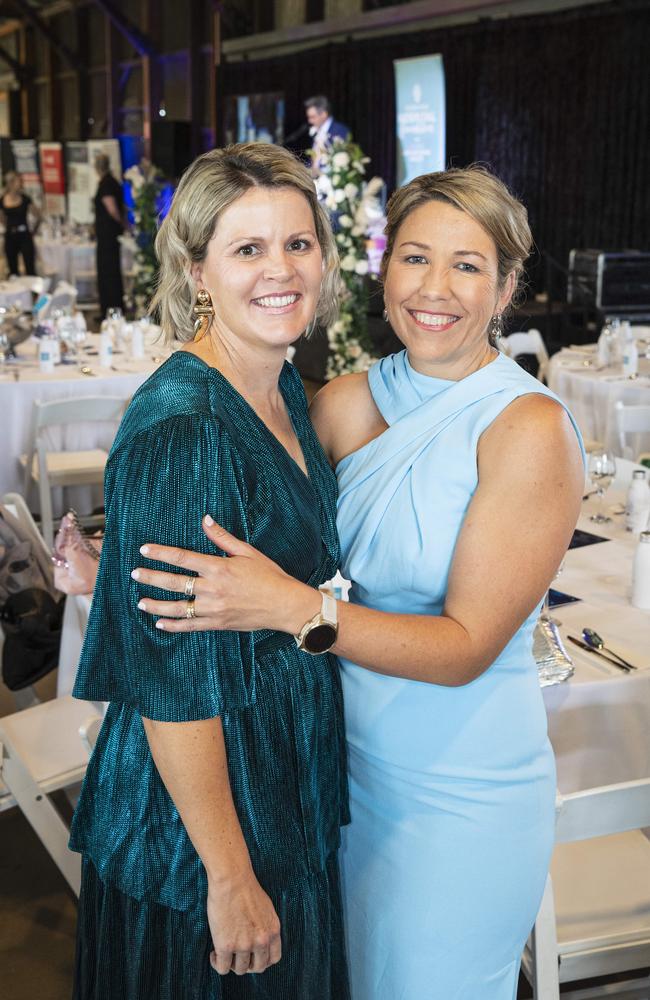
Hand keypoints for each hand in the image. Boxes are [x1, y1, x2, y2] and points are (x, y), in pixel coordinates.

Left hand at [132, 516, 318, 634]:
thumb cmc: (269, 575)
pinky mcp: (217, 623)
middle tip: (135, 574)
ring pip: (177, 608)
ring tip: (140, 602)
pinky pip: (190, 626)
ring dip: (156, 605)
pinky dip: (173, 626)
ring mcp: (213, 609)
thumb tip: (205, 520)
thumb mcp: (247, 552)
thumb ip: (222, 538)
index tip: (144, 550)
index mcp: (219, 568)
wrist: (284, 604)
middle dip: (151, 578)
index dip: (161, 553)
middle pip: (174, 583)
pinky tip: (160, 624)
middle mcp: (212, 589)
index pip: (182, 558)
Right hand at [208, 868, 280, 974]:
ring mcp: (243, 945)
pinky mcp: (226, 946)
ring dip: (231, 964)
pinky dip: (217, 964)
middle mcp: (261, 941)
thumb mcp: (266, 909)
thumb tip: (259, 940)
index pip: (274, 959)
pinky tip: (214, 954)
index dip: (262, 960)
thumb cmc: (246, 889)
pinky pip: (223, 968)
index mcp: (273, 931)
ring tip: (223, 953)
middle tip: (237, 956)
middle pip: (258, 967)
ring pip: (240, 969)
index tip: (253, 956)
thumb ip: (265, 927)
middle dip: (247, 964)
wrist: (232, 879)